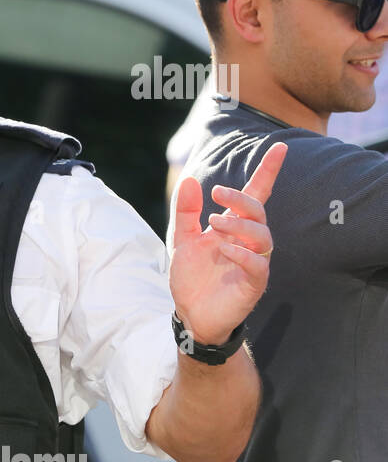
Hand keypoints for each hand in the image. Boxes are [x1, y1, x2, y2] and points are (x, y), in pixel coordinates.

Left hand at [169, 142, 287, 344]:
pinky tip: (224, 249)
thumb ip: (185, 212)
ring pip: (262, 235)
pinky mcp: (254, 283)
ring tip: (214, 222)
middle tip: (217, 193)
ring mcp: (253, 262)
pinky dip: (242, 254)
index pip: (255, 195)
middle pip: (257, 211)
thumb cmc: (192, 277)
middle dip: (241, 198)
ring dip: (239, 225)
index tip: (280, 146)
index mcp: (232, 227)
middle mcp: (247, 241)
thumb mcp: (181, 240)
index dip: (267, 171)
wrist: (190, 314)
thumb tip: (189, 179)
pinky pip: (258, 265)